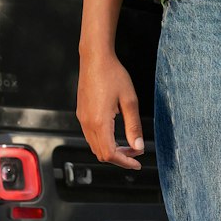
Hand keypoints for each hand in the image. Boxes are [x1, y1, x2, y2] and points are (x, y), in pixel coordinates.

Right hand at [77, 52, 144, 169]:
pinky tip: (116, 135)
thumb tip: (138, 146)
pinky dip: (104, 142)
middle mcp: (87, 123)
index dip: (125, 162)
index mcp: (99, 122)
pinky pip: (91, 136)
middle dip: (120, 158)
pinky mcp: (81, 114)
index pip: (110, 153)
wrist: (95, 58)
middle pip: (101, 154)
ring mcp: (82, 119)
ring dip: (112, 150)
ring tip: (128, 145)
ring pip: (95, 146)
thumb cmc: (113, 75)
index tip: (137, 162)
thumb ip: (133, 126)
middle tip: (136, 153)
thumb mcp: (129, 101)